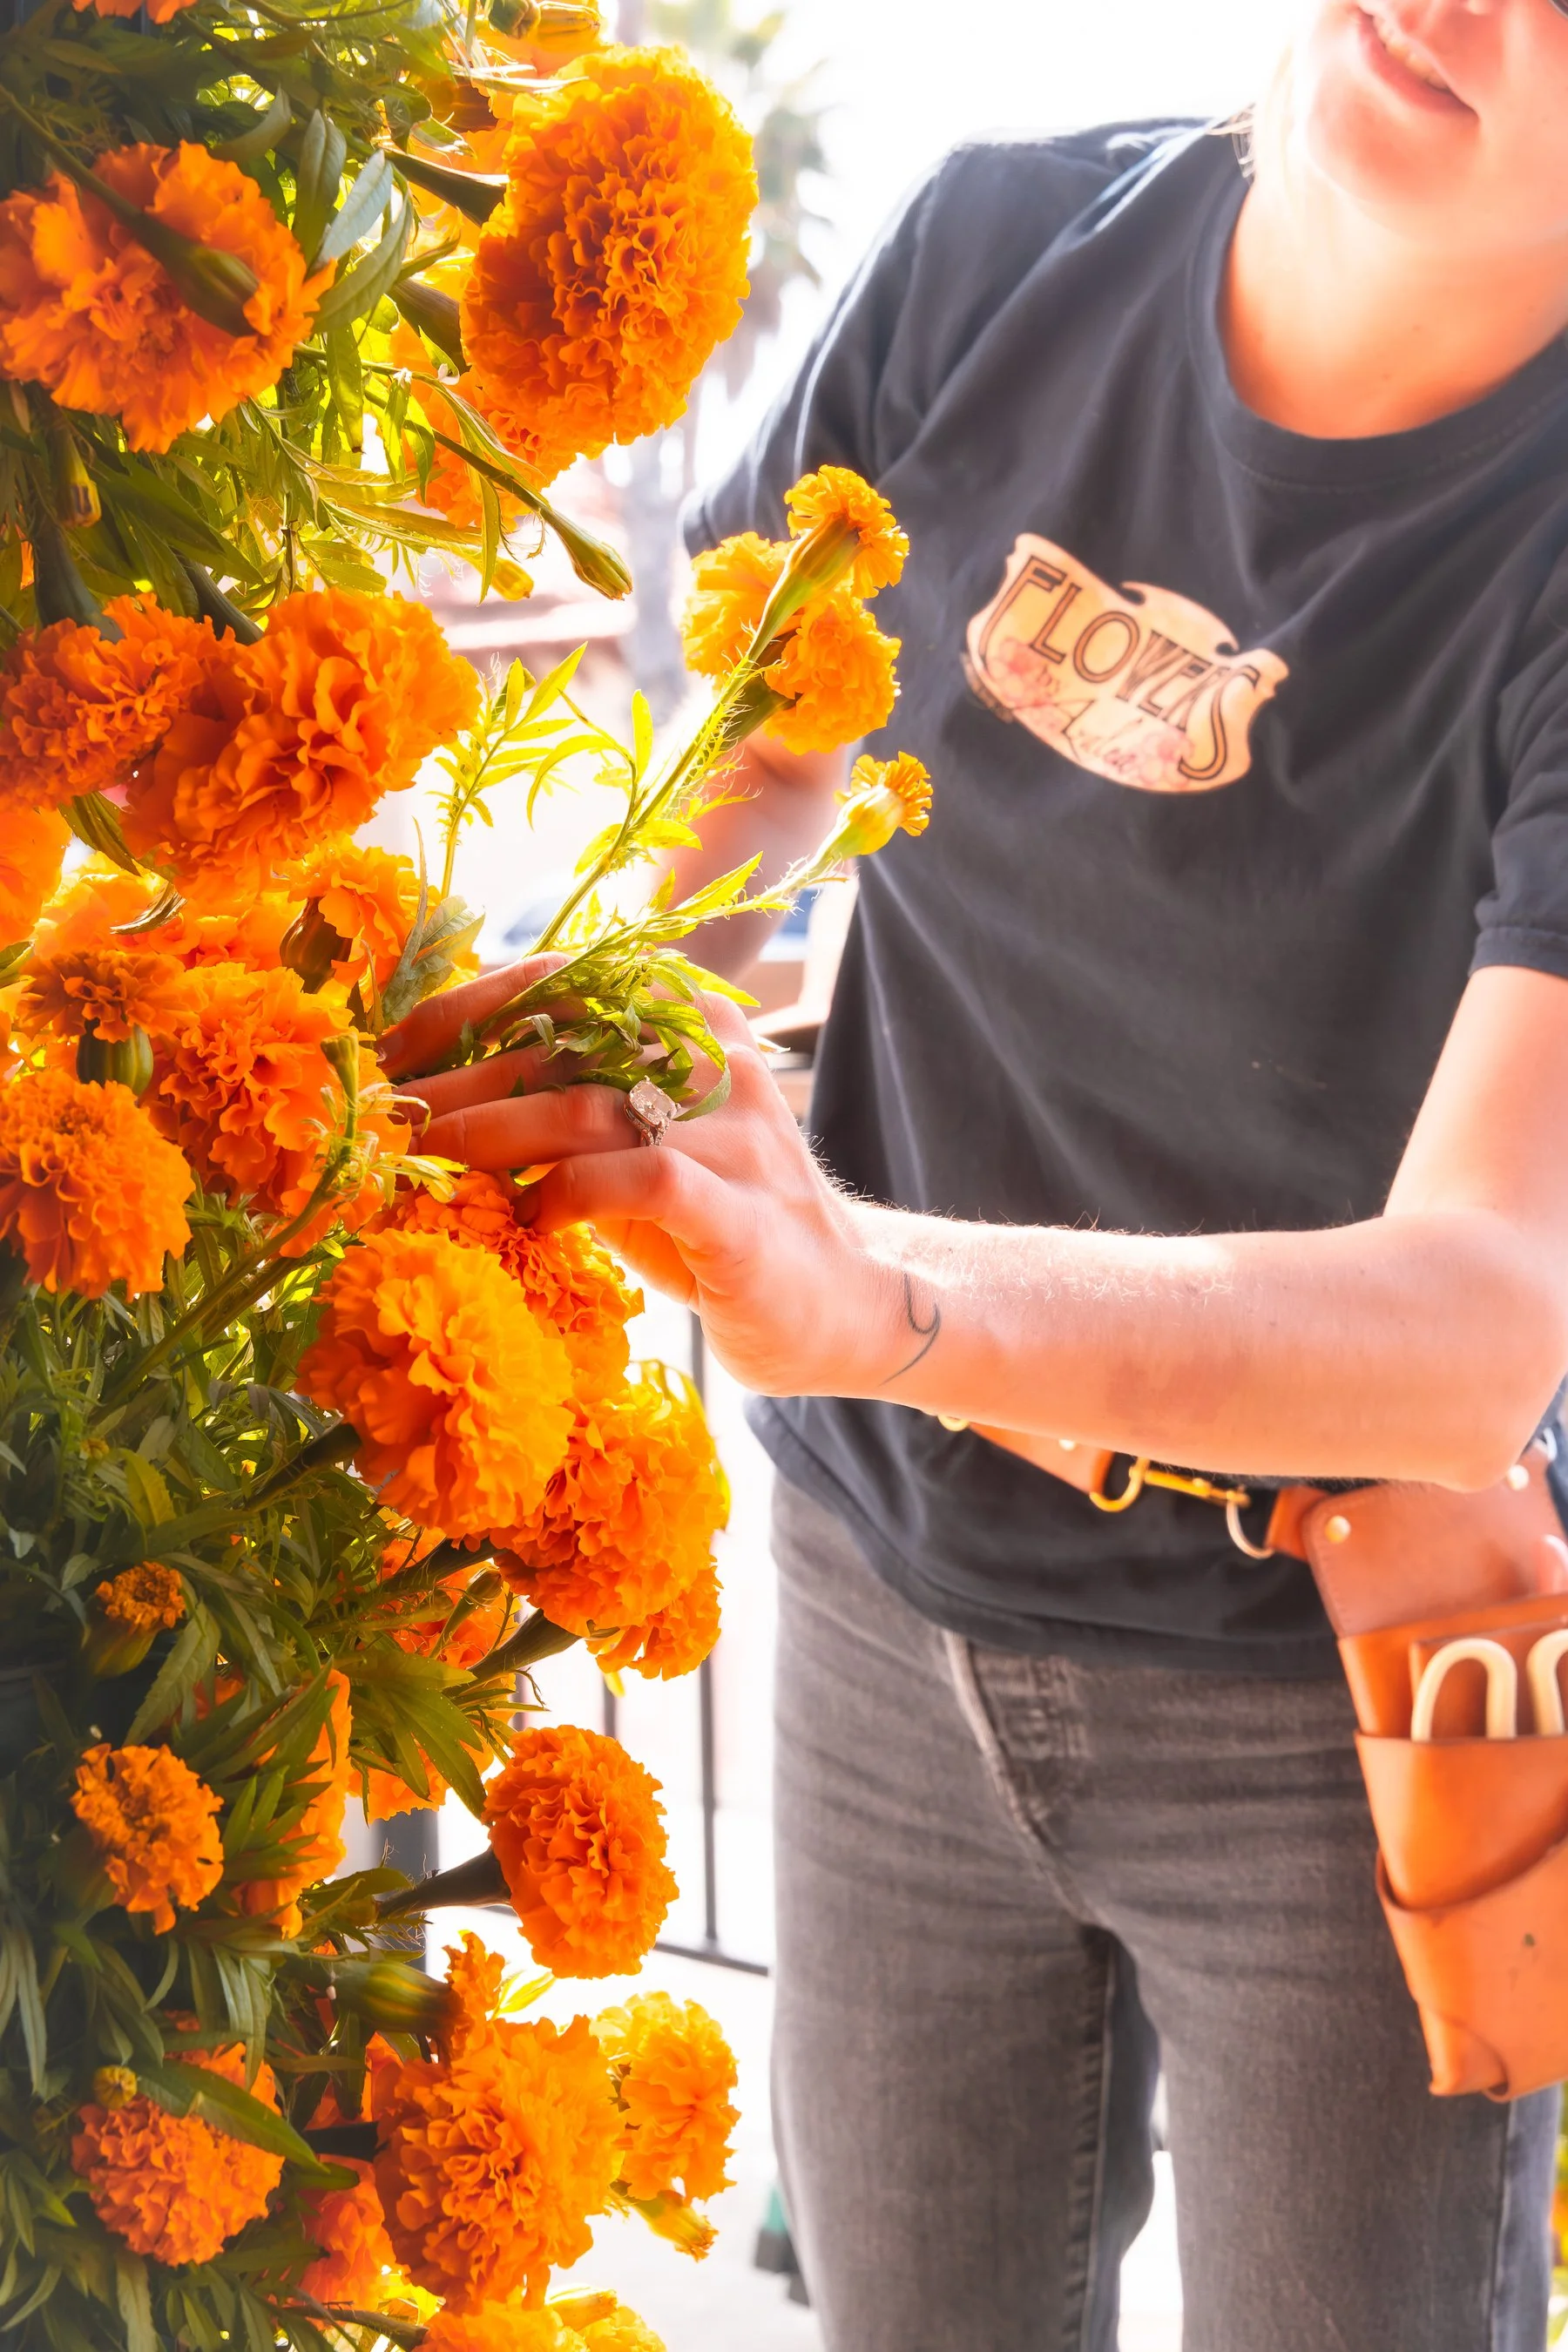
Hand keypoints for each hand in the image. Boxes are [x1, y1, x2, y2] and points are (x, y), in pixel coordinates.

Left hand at [381, 967, 895, 1398]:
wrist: (845, 1307)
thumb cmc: (721, 1225)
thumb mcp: (645, 1144)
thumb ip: (572, 1105)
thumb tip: (442, 1091)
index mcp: (691, 1024)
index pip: (560, 981)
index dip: (462, 1011)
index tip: (390, 1054)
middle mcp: (717, 1063)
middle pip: (558, 1044)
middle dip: (455, 1082)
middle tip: (386, 1122)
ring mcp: (736, 1137)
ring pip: (587, 1107)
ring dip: (489, 1134)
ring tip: (429, 1165)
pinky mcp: (742, 1216)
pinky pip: (642, 1179)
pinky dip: (568, 1193)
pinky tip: (530, 1218)